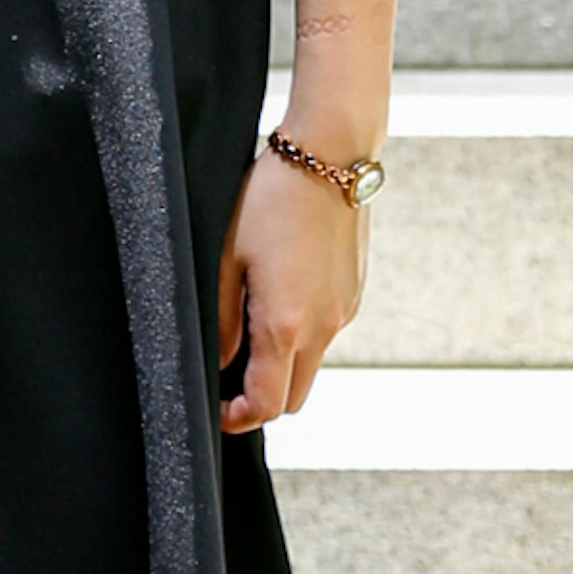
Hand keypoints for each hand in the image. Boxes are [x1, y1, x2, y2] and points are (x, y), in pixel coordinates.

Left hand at [215, 144, 367, 432]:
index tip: (218, 409)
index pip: (266, 404)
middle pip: (293, 397)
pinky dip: (301, 335)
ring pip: (311, 365)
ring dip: (282, 364)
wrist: (330, 155)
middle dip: (260, 399)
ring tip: (249, 326)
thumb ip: (220, 320)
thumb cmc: (271, 198)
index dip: (237, 418)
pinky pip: (326, 333)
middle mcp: (324, 326)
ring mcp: (344, 311)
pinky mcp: (355, 293)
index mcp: (286, 324)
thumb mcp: (226, 258)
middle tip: (228, 379)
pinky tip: (278, 297)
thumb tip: (219, 360)